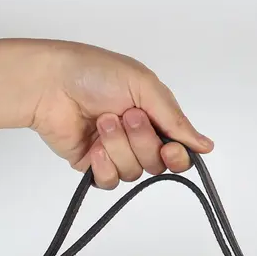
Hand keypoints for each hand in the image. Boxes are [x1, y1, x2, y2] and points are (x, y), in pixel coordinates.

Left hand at [23, 40, 213, 188]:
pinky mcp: (94, 167)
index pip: (177, 150)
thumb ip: (176, 120)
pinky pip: (111, 182)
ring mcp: (115, 153)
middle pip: (156, 163)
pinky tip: (94, 146)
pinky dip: (104, 164)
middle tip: (127, 117)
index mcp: (154, 116)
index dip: (177, 156)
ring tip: (103, 122)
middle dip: (142, 142)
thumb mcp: (144, 87)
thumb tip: (206, 146)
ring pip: (134, 172)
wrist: (51, 84)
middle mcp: (137, 137)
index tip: (170, 148)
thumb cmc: (95, 74)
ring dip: (119, 146)